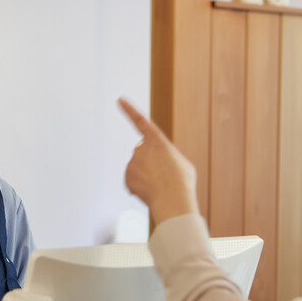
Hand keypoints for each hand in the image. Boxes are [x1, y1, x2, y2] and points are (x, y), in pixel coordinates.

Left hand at [119, 98, 198, 225]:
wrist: (173, 199)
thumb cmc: (182, 181)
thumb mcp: (181, 162)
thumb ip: (167, 157)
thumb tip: (157, 165)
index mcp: (157, 140)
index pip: (140, 121)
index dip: (129, 110)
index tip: (119, 100)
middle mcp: (141, 148)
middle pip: (142, 152)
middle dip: (149, 162)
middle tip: (163, 174)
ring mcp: (132, 163)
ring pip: (137, 168)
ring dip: (146, 176)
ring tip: (159, 185)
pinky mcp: (127, 177)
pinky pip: (132, 182)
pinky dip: (139, 187)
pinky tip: (150, 192)